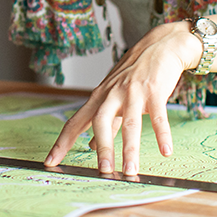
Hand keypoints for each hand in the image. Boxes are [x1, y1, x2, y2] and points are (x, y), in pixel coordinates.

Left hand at [44, 21, 199, 174]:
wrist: (160, 45)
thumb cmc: (134, 73)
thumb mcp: (113, 94)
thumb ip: (104, 121)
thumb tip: (88, 144)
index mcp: (99, 98)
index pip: (75, 122)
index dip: (62, 142)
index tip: (50, 162)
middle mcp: (113, 94)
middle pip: (101, 122)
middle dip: (102, 148)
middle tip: (104, 172)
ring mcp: (133, 92)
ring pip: (130, 124)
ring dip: (130, 149)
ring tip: (131, 170)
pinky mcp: (155, 91)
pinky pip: (158, 117)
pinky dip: (162, 135)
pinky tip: (165, 151)